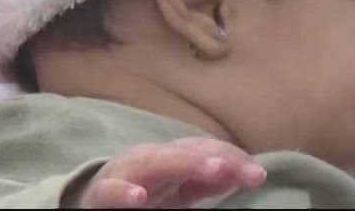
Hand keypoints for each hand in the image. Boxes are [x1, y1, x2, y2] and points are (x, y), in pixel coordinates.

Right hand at [78, 137, 266, 207]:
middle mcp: (147, 160)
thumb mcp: (180, 190)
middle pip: (183, 151)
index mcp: (168, 158)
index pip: (202, 149)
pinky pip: (110, 191)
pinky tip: (138, 196)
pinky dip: (123, 192)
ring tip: (213, 169)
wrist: (96, 204)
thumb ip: (206, 182)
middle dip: (214, 158)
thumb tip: (244, 173)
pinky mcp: (101, 196)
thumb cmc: (142, 195)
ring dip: (183, 164)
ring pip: (152, 162)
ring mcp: (123, 175)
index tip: (259, 175)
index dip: (231, 158)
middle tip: (245, 170)